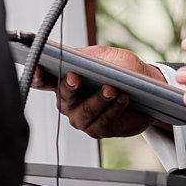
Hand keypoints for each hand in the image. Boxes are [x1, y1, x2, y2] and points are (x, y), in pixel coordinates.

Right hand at [32, 45, 160, 138]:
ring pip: (84, 112)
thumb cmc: (122, 69)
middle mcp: (68, 102)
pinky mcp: (98, 129)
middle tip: (75, 77)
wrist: (148, 88)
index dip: (37, 76)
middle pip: (63, 96)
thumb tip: (73, 57)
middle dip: (68, 86)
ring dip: (97, 100)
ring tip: (111, 88)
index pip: (44, 80)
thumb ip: (87, 56)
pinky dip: (113, 109)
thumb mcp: (104, 55)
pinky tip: (122, 98)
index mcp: (64, 80)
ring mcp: (81, 117)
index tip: (38, 69)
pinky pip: (102, 122)